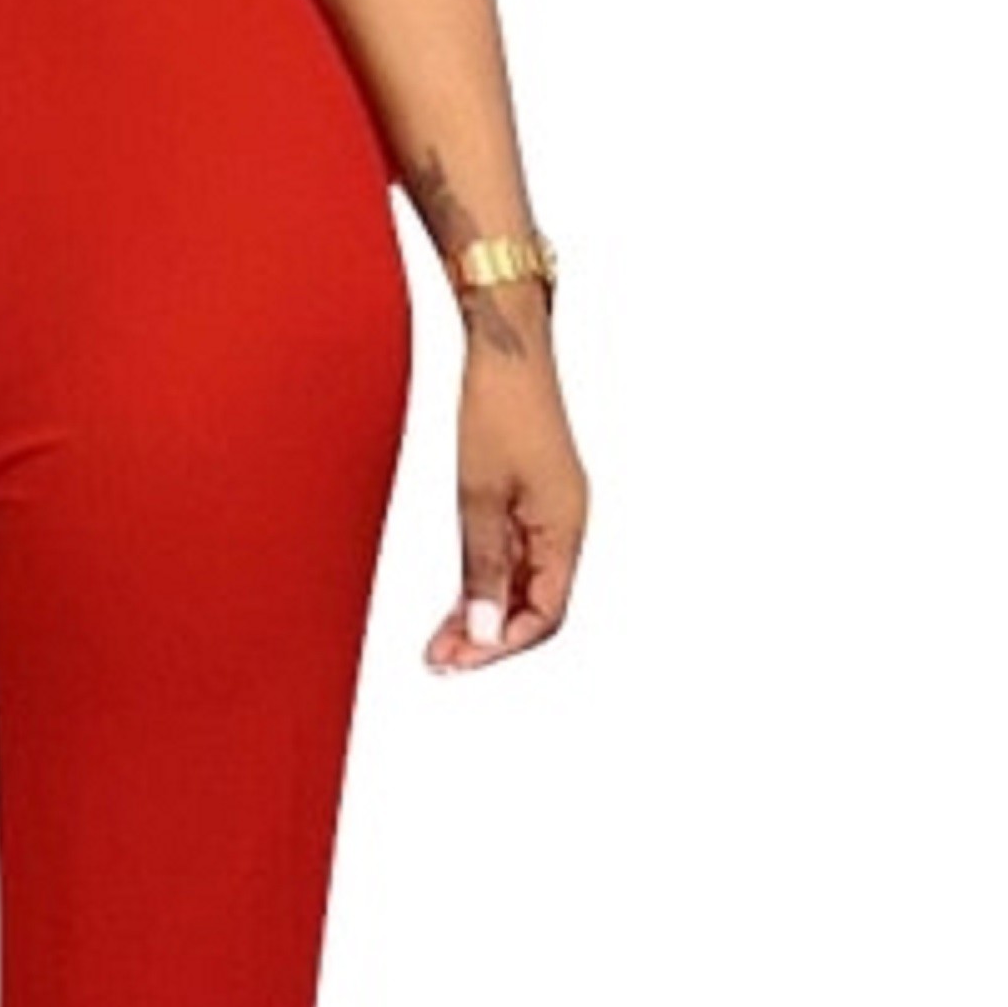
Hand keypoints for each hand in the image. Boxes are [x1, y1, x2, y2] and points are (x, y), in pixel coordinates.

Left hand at [425, 333, 586, 671]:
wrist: (505, 347)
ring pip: (522, 583)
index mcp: (566, 528)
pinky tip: (458, 597)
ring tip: (441, 638)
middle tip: (442, 658)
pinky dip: (486, 580)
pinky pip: (513, 555)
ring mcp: (548, 511)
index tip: (460, 659)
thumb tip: (484, 630)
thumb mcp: (479, 496)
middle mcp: (564, 525)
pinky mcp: (530, 496)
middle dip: (489, 636)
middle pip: (535, 605)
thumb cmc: (499, 407)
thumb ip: (482, 567)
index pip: (545, 614)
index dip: (502, 644)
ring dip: (484, 611)